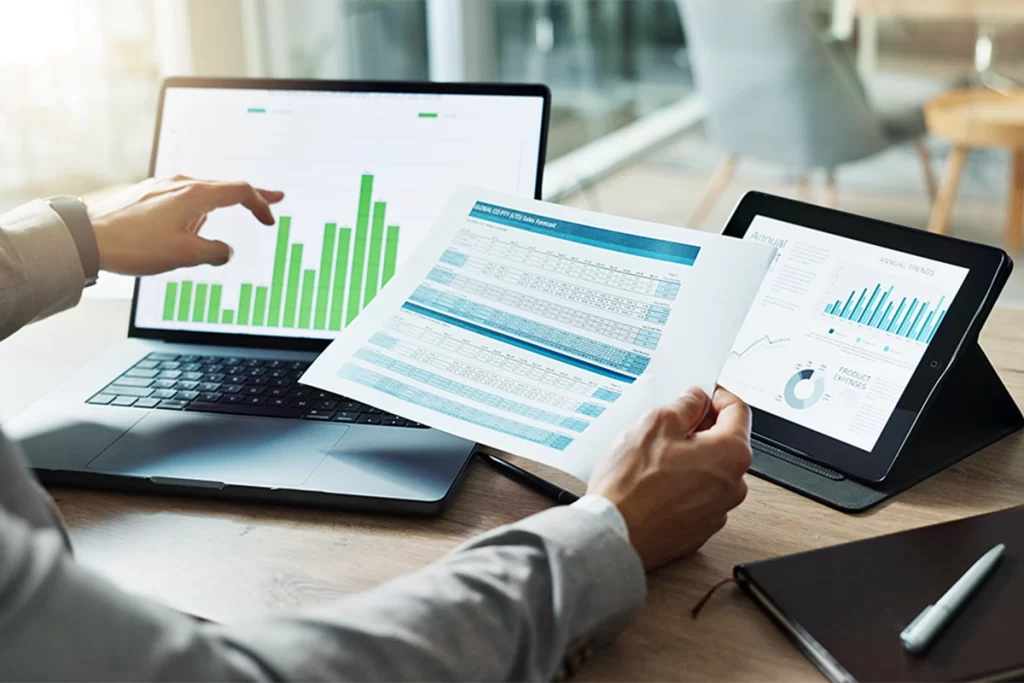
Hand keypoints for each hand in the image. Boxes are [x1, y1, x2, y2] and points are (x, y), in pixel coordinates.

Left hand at [86, 176, 283, 275]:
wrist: (84, 236)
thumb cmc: (133, 244)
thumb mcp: (184, 255)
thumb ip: (214, 253)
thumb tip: (226, 252)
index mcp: (194, 194)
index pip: (240, 191)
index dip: (261, 204)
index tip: (270, 219)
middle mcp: (179, 184)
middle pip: (224, 187)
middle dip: (250, 196)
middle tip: (273, 199)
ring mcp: (160, 188)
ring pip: (200, 195)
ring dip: (215, 210)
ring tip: (206, 237)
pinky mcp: (145, 196)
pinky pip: (179, 200)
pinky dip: (193, 211)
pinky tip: (181, 231)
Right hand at [587, 386, 751, 570]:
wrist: (614, 532)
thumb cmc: (633, 484)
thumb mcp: (656, 423)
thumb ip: (684, 405)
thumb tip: (694, 400)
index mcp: (731, 455)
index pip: (738, 411)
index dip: (717, 396)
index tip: (702, 394)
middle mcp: (733, 486)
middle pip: (724, 443)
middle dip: (700, 429)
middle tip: (670, 425)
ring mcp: (717, 511)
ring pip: (709, 471)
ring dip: (689, 458)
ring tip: (654, 457)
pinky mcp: (698, 529)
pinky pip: (697, 496)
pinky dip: (681, 485)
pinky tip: (654, 483)